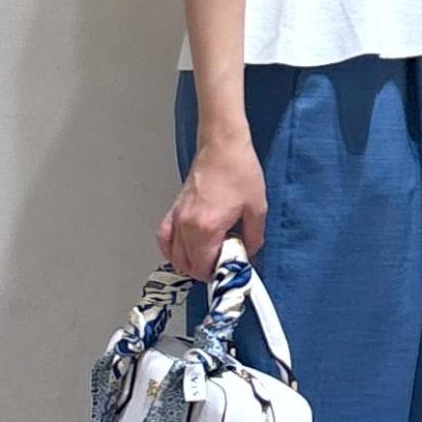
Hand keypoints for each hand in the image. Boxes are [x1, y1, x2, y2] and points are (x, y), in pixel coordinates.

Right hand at [156, 133, 267, 280]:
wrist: (222, 146)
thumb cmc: (238, 170)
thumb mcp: (257, 209)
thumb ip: (253, 238)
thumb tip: (249, 253)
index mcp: (207, 227)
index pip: (204, 267)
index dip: (217, 275)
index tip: (230, 271)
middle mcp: (187, 225)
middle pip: (188, 265)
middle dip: (205, 272)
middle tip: (222, 266)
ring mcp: (178, 217)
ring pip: (174, 255)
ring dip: (189, 264)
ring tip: (207, 260)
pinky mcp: (174, 209)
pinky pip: (164, 238)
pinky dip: (171, 250)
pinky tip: (182, 252)